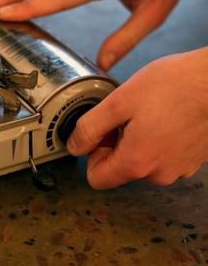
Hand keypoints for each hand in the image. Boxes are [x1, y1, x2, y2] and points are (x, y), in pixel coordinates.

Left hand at [66, 47, 207, 188]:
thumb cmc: (175, 86)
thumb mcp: (119, 102)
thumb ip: (90, 128)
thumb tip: (73, 146)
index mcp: (137, 163)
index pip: (96, 179)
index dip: (91, 154)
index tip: (100, 132)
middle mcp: (159, 174)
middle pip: (119, 169)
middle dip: (115, 143)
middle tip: (125, 114)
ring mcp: (179, 168)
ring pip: (142, 160)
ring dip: (136, 139)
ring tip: (148, 112)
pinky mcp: (192, 159)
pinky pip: (162, 154)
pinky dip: (157, 138)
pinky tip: (163, 115)